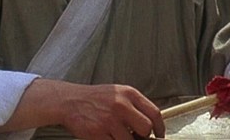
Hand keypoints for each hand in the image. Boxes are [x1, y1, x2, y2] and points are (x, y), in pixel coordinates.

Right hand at [0, 79, 164, 138]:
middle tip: (138, 137)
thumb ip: (135, 106)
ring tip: (119, 135)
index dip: (160, 127)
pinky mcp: (97, 133)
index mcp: (129, 94)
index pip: (154, 113)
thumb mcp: (119, 93)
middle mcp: (121, 105)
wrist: (70, 100)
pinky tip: (109, 137)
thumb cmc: (96, 98)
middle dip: (144, 136)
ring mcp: (109, 120)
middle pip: (145, 128)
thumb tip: (150, 124)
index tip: (159, 134)